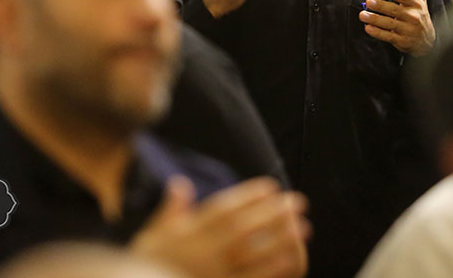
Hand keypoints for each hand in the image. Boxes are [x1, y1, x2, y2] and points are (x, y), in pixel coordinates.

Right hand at [132, 177, 308, 277]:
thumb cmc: (149, 262)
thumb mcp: (153, 234)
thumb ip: (171, 209)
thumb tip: (180, 183)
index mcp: (189, 233)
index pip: (223, 209)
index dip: (249, 196)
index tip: (271, 186)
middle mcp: (204, 251)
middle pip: (244, 228)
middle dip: (272, 213)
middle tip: (298, 202)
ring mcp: (215, 272)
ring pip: (252, 253)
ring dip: (279, 239)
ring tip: (303, 227)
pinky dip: (272, 269)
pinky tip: (290, 258)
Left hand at [362, 0, 434, 55]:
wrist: (427, 41)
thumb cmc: (419, 14)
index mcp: (416, 4)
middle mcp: (413, 17)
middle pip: (395, 10)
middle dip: (381, 6)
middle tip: (368, 1)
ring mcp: (407, 30)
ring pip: (389, 24)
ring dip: (375, 19)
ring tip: (363, 15)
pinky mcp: (401, 41)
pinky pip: (388, 37)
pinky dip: (378, 33)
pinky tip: (368, 28)